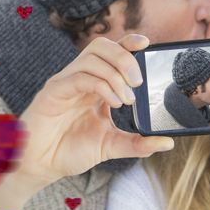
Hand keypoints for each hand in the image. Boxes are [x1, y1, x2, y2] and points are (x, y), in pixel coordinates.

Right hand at [16, 34, 173, 182]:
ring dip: (115, 74)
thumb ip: (139, 143)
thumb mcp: (112, 145)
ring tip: (127, 98)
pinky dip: (101, 86)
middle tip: (138, 82)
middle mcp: (81, 77)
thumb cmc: (71, 150)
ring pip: (92, 57)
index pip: (112, 52)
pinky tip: (113, 102)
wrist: (41, 166)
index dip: (129, 42)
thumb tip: (168, 142)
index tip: (147, 44)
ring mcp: (66, 82)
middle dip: (125, 57)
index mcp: (95, 84)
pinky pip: (79, 77)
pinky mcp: (54, 92)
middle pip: (102, 46)